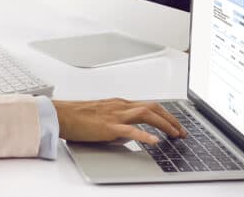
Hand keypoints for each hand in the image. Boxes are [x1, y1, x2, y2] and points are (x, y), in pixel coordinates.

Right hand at [52, 98, 185, 144]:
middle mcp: (120, 106)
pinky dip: (145, 135)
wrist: (61, 114)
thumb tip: (131, 133)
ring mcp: (115, 114)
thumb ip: (119, 122)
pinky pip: (131, 129)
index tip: (176, 124)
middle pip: (153, 107)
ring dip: (165, 124)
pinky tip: (155, 141)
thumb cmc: (77, 116)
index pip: (148, 105)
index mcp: (119, 103)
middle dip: (171, 119)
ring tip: (176, 134)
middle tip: (182, 131)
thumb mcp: (103, 116)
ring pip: (146, 114)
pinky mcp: (108, 126)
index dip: (166, 114)